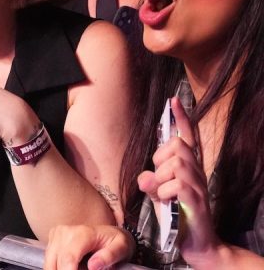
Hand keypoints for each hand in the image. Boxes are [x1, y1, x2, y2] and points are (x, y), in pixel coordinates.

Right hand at [43, 224, 133, 269]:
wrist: (109, 233)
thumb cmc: (115, 241)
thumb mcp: (122, 248)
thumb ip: (109, 256)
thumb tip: (93, 265)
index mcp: (82, 233)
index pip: (68, 258)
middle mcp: (65, 232)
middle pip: (56, 263)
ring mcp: (56, 235)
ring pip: (50, 263)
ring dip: (62, 269)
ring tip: (79, 267)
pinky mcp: (52, 239)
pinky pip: (49, 261)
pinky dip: (59, 268)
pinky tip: (72, 267)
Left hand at [137, 96, 222, 266]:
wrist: (195, 243)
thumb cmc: (175, 215)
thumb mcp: (158, 193)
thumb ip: (150, 180)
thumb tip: (143, 177)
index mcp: (187, 167)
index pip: (187, 137)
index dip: (181, 118)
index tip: (173, 99)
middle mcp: (196, 172)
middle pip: (176, 146)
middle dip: (161, 159)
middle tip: (160, 179)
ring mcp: (198, 185)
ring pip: (175, 164)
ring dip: (161, 179)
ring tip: (163, 194)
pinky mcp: (196, 199)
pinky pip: (175, 184)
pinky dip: (164, 193)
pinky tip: (168, 202)